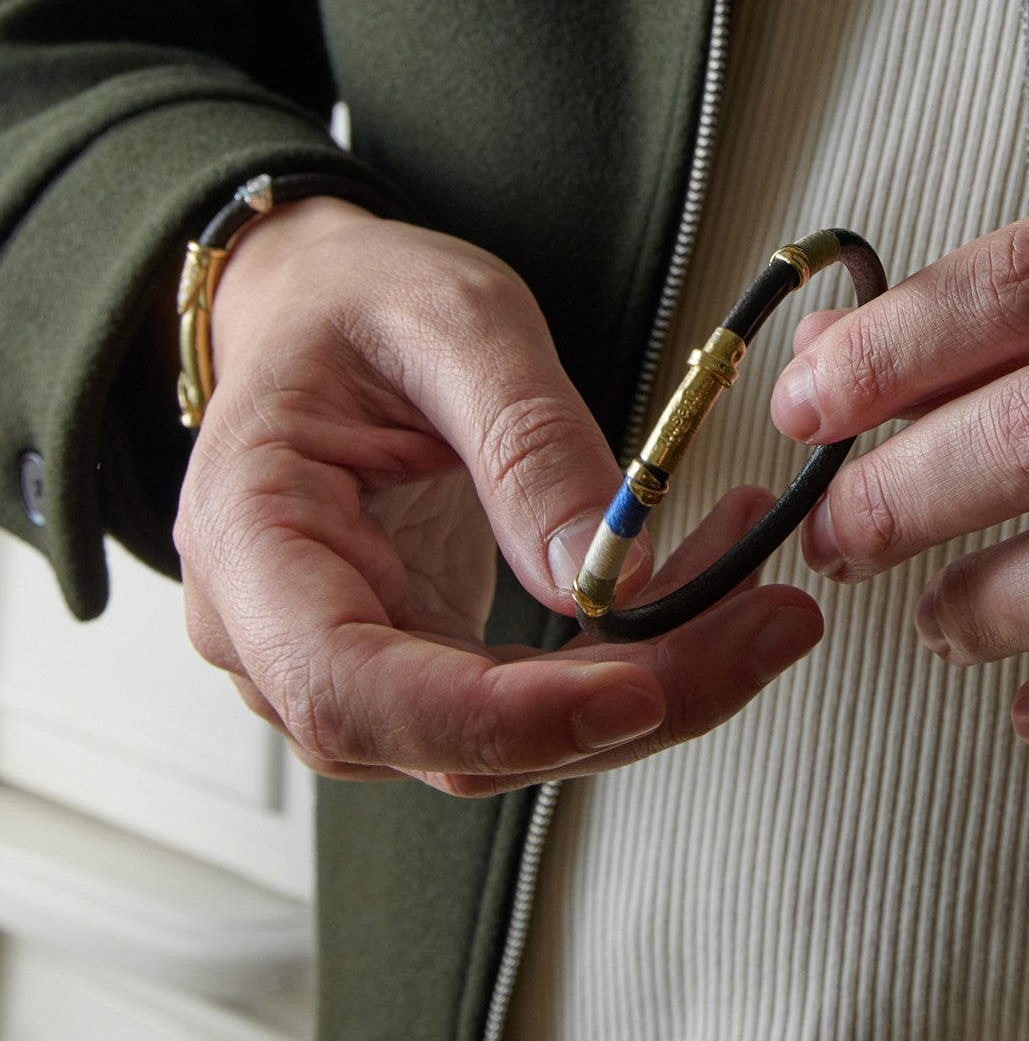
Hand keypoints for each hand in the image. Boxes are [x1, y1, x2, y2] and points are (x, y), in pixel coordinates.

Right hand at [176, 198, 821, 795]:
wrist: (331, 310)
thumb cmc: (361, 302)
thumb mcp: (452, 322)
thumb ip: (525, 441)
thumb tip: (607, 573)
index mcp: (252, 541)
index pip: (350, 688)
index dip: (496, 717)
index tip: (632, 691)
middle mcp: (282, 634)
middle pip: (453, 738)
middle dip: (629, 701)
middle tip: (764, 627)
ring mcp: (357, 658)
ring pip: (513, 737)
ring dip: (654, 685)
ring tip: (762, 601)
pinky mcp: (425, 656)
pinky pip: (535, 694)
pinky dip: (635, 659)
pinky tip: (707, 593)